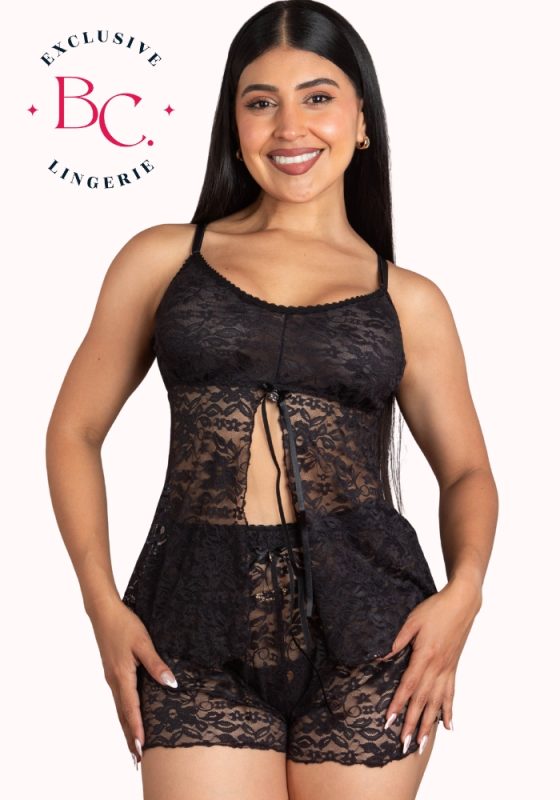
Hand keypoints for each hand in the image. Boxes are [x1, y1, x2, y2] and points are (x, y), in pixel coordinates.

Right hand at [89, 599, 178, 767]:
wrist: (103, 613)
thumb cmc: (124, 625)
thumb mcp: (143, 642)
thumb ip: (156, 664)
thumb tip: (171, 684)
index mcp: (122, 676)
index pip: (131, 709)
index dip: (137, 730)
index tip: (142, 748)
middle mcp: (114, 681)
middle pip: (123, 715)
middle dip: (131, 737)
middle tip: (137, 759)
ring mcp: (111, 678)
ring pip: (120, 709)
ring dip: (127, 729)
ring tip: (134, 747)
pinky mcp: (112, 673)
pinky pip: (119, 700)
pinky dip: (124, 715)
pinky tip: (129, 719)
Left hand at [380, 578, 481, 751]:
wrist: (461, 604)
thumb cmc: (435, 609)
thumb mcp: (412, 621)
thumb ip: (398, 641)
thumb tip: (381, 656)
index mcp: (424, 656)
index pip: (409, 685)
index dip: (399, 704)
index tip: (389, 721)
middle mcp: (437, 668)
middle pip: (422, 700)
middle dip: (412, 723)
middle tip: (404, 744)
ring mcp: (447, 670)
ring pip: (437, 702)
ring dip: (429, 724)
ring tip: (423, 743)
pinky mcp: (453, 668)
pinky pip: (451, 694)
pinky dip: (449, 711)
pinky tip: (448, 726)